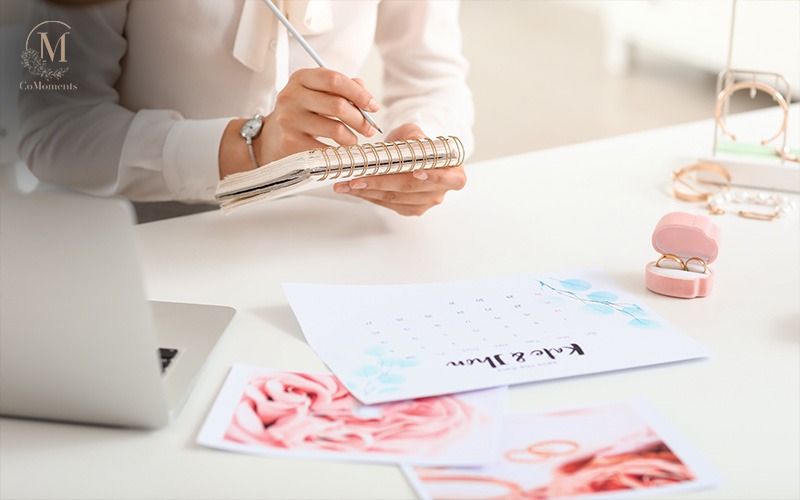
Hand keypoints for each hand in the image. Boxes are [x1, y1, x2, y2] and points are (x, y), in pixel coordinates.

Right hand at [219, 68, 378, 178]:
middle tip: (370, 128)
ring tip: (353, 140)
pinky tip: (340, 151)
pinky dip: (339, 153)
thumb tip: (364, 91)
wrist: (271, 138)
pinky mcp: (290, 142)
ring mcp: (289, 120)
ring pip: (335, 129)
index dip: (359, 94)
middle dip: (361, 119)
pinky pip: (325, 149)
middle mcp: (291, 96)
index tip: (374, 106)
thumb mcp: (317, 94)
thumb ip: (340, 88)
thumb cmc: (302, 114)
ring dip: (352, 138)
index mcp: (301, 78)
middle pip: (338, 105)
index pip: (334, 80)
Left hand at [333, 124, 466, 215]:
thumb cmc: (415, 144)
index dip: (435, 176)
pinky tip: (353, 189)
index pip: (450, 179)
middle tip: (358, 179)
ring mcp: (424, 203)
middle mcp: (440, 191)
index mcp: (453, 172)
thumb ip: (413, 134)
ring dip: (369, 191)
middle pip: (412, 188)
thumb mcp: (413, 132)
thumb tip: (414, 139)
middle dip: (382, 183)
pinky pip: (387, 204)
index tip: (417, 172)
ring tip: (347, 183)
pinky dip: (369, 195)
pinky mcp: (408, 209)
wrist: (410, 156)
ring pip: (395, 198)